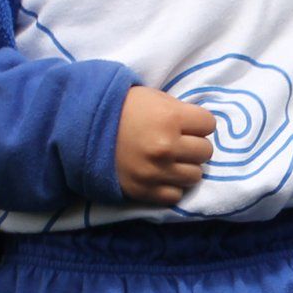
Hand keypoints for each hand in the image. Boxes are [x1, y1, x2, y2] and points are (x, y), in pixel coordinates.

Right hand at [115, 88, 215, 205]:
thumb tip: (201, 126)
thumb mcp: (153, 98)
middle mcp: (166, 147)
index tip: (187, 124)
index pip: (209, 124)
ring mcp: (155, 172)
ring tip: (171, 160)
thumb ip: (179, 111)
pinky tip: (161, 175)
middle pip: (205, 151)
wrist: (84, 128)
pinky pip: (175, 195)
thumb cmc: (122, 108)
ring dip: (186, 167)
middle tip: (178, 142)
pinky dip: (171, 186)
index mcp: (170, 118)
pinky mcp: (144, 191)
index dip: (199, 123)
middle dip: (194, 145)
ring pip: (194, 175)